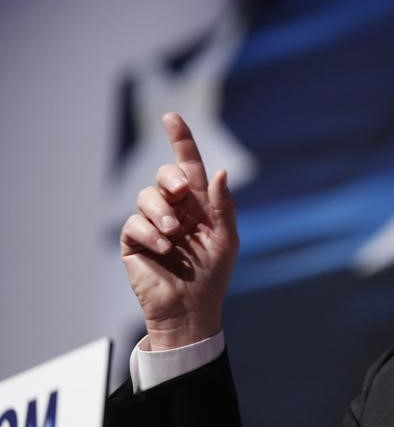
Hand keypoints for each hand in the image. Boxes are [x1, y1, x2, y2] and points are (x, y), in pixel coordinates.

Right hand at [120, 112, 238, 349]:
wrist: (191, 310)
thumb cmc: (213, 275)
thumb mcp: (226, 239)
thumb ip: (222, 206)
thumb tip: (221, 172)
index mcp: (198, 204)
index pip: (188, 166)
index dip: (180, 141)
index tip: (171, 117)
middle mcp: (174, 209)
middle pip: (165, 175)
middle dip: (169, 178)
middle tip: (179, 193)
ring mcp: (152, 224)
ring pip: (146, 196)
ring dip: (160, 212)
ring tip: (173, 236)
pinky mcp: (134, 241)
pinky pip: (134, 223)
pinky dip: (149, 233)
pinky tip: (163, 248)